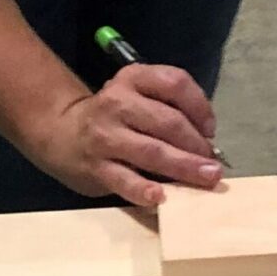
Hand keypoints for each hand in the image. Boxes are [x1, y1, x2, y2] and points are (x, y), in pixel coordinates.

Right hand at [24, 64, 223, 207]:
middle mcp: (118, 102)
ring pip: (152, 151)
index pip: (174, 83)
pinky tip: (161, 197)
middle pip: (168, 121)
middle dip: (197, 145)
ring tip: (206, 179)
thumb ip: (168, 108)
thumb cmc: (115, 115)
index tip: (211, 129)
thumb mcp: (136, 94)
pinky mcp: (96, 166)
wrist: (61, 131)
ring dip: (184, 167)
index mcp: (133, 78)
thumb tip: (207, 141)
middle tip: (215, 165)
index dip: (200, 105)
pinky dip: (144, 189)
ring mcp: (105, 135)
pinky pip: (124, 180)